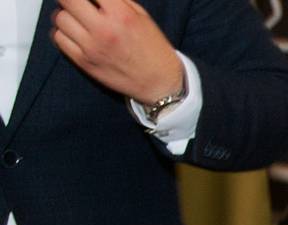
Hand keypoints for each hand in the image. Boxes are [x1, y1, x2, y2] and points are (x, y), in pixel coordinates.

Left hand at [53, 0, 183, 106]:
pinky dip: (62, 32)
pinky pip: (58, 38)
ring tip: (76, 18)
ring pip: (59, 18)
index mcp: (121, 15)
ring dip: (65, 14)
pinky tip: (73, 33)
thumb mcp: (142, 17)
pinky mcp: (83, 62)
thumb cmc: (153, 50)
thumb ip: (118, 1)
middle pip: (66, 0)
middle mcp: (103, 29)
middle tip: (77, 3)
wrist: (160, 84)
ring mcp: (91, 47)